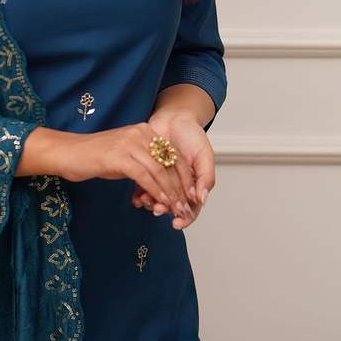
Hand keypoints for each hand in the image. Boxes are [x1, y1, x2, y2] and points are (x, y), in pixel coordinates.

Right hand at [58, 123, 196, 228]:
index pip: (173, 155)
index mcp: (145, 130)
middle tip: (186, 208)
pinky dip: (156, 192)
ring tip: (177, 210)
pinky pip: (145, 177)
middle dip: (181, 188)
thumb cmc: (95, 157)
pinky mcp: (121, 156)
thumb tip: (165, 183)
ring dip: (171, 194)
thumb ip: (145, 163)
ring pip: (160, 171)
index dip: (184, 177)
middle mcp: (140, 133)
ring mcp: (131, 143)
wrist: (69, 152)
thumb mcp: (126, 155)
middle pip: (169, 163)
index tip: (190, 196)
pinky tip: (161, 203)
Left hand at [130, 110, 215, 229]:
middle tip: (157, 209)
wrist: (174, 118)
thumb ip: (205, 177)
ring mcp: (162, 179)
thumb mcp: (204, 155)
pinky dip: (139, 194)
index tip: (177, 222)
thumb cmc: (192, 135)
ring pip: (156, 199)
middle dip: (164, 210)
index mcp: (194, 184)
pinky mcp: (148, 171)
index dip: (185, 218)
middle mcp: (178, 185)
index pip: (191, 208)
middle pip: (172, 206)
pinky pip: (143, 188)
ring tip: (145, 200)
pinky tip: (136, 197)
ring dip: (150, 202)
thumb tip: (200, 199)